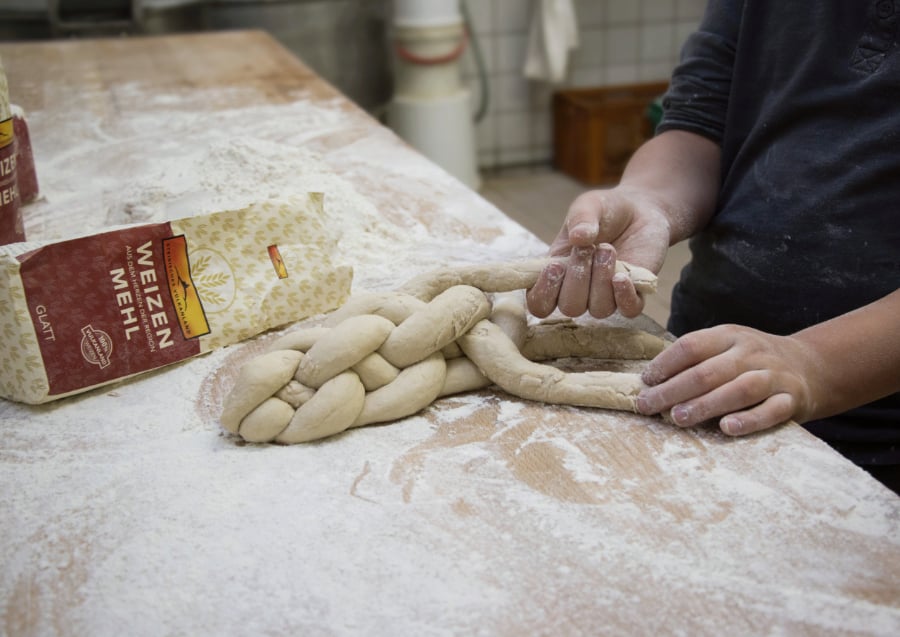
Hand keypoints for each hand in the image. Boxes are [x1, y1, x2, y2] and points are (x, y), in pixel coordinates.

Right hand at [526, 186, 669, 318]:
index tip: (554, 266)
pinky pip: (629, 310)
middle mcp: (580, 290)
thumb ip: (580, 219)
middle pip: (570, 307)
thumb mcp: (587, 206)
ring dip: (601, 280)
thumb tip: (579, 237)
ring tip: (607, 249)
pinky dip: (624, 296)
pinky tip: (622, 276)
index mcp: (558, 273)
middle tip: (587, 249)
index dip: (542, 294)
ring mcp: (608, 294)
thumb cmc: (605, 210)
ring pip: (598, 309)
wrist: (640, 208)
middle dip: (577, 279)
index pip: (539, 303)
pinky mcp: (634, 292)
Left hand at [636, 324, 820, 435]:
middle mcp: (751, 353)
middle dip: (674, 390)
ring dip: (705, 405)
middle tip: (648, 405)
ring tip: (678, 418)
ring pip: (739, 390)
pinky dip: (749, 420)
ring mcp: (773, 376)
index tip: (645, 381)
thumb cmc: (751, 361)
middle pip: (709, 371)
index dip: (665, 363)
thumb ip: (696, 360)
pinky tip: (726, 428)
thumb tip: (650, 381)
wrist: (811, 366)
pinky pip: (771, 411)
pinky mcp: (792, 400)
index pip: (692, 345)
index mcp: (729, 336)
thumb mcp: (726, 347)